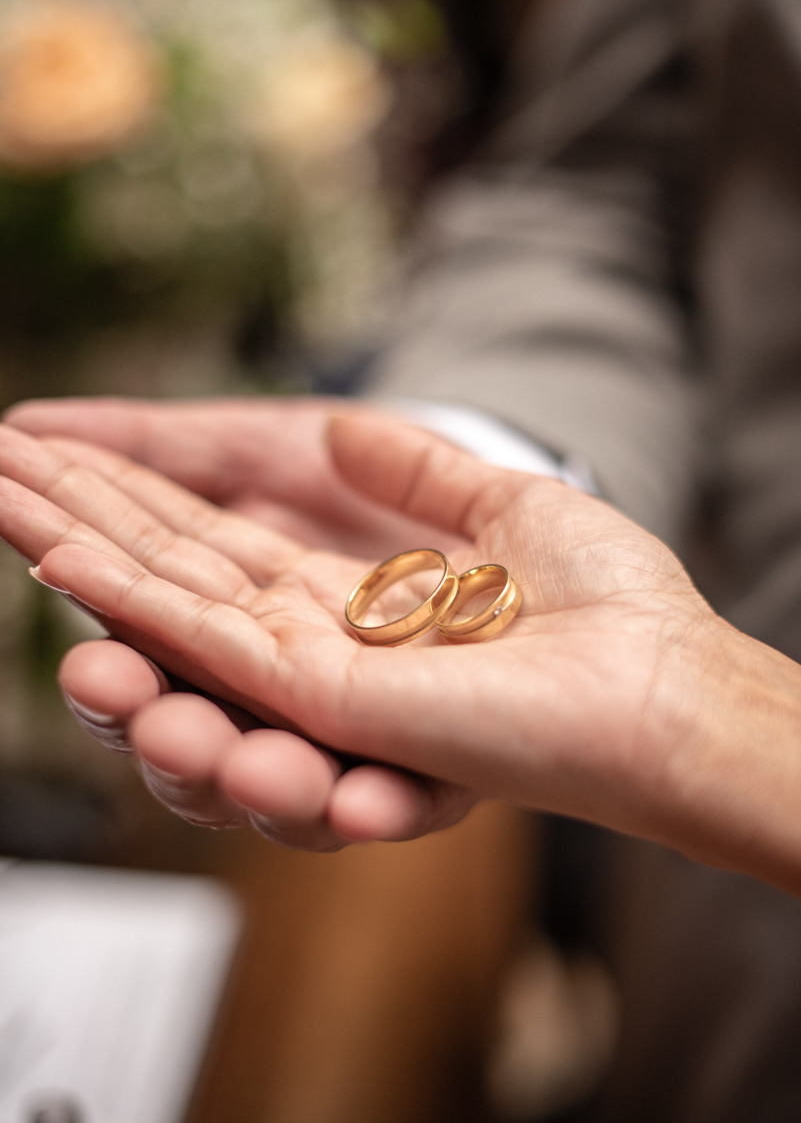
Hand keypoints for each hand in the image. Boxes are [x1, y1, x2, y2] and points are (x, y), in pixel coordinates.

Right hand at [2, 413, 800, 889]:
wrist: (666, 676)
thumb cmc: (605, 603)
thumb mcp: (500, 504)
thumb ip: (417, 470)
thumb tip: (347, 425)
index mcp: (347, 599)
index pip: (212, 541)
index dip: (131, 498)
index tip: (48, 450)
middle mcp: (315, 640)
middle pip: (172, 580)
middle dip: (81, 527)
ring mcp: (313, 672)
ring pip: (169, 617)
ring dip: (85, 560)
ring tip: (11, 498)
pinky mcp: (326, 697)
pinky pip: (211, 647)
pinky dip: (134, 603)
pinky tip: (68, 560)